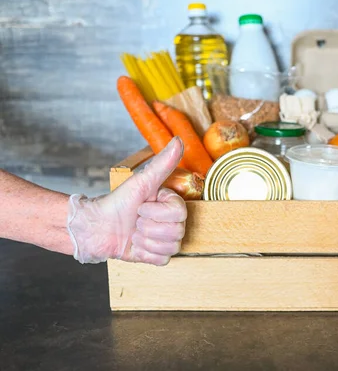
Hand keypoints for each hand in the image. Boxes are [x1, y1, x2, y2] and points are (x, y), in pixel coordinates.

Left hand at [67, 137, 186, 264]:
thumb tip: (178, 141)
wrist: (95, 227)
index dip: (158, 212)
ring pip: (171, 247)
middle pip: (177, 231)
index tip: (142, 206)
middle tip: (136, 220)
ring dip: (147, 240)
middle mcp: (171, 222)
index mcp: (171, 204)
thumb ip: (163, 163)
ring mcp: (165, 240)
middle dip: (150, 227)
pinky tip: (135, 245)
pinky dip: (145, 253)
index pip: (180, 213)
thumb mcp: (141, 181)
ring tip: (134, 233)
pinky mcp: (156, 256)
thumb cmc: (116, 202)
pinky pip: (162, 259)